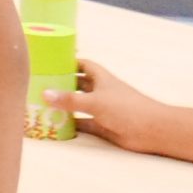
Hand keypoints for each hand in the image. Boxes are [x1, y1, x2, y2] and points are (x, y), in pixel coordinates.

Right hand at [46, 59, 166, 153]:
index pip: (83, 65)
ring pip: (79, 104)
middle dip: (62, 83)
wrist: (153, 130)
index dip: (69, 62)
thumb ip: (70, 100)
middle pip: (78, 84)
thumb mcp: (95, 102)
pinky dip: (71, 123)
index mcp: (102, 79)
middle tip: (39, 84)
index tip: (51, 62)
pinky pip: (82, 122)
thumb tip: (44, 94)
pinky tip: (56, 124)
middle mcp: (101, 92)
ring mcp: (102, 109)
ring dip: (65, 104)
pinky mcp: (103, 125)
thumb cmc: (127, 109)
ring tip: (42, 103)